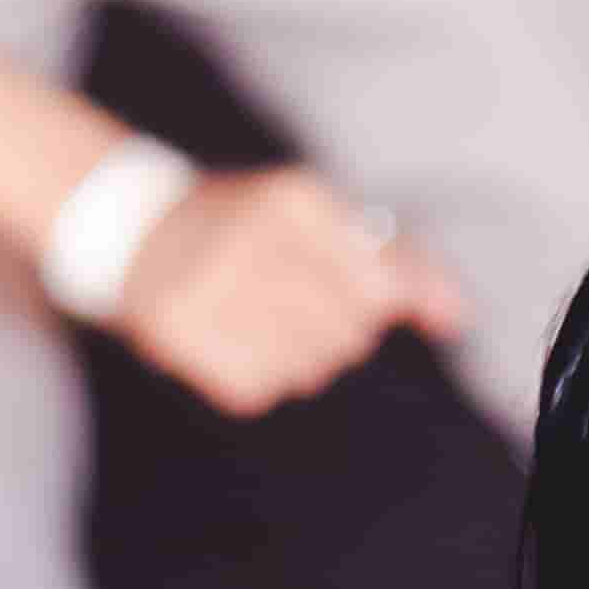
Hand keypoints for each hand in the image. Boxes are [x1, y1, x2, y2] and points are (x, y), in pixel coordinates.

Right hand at [111, 168, 466, 414]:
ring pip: (310, 367)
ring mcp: (208, 288)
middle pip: (350, 333)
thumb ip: (400, 263)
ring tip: (261, 314)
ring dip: (300, 354)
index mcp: (293, 200)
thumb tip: (455, 317)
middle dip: (338, 328)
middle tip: (294, 297)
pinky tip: (234, 336)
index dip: (376, 302)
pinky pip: (261, 388)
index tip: (357, 292)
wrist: (133, 229)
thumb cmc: (250, 226)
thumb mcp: (323, 219)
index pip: (381, 291)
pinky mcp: (179, 335)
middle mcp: (249, 238)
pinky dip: (259, 374)